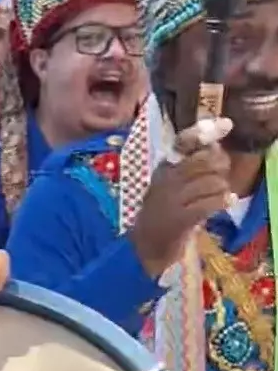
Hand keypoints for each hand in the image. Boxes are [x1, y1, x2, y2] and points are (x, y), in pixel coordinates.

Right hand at [129, 117, 232, 276]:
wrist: (145, 246)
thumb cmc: (161, 214)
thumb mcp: (170, 186)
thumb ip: (189, 168)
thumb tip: (216, 148)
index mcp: (163, 168)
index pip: (184, 143)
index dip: (205, 133)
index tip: (224, 124)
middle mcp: (166, 179)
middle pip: (206, 160)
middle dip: (221, 167)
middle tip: (220, 176)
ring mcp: (172, 198)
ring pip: (213, 182)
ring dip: (222, 190)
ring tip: (219, 196)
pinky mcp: (180, 217)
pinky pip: (211, 203)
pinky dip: (221, 203)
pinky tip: (223, 204)